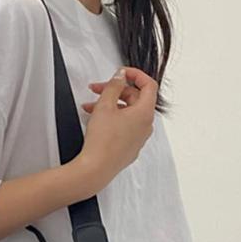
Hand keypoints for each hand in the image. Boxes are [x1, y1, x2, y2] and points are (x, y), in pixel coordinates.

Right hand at [77, 66, 157, 189]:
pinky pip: (125, 127)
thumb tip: (121, 76)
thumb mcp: (105, 105)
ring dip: (111, 106)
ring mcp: (139, 138)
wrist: (96, 168)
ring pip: (128, 114)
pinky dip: (113, 120)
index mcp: (144, 113)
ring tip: (91, 107)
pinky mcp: (130, 148)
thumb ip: (114, 85)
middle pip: (136, 99)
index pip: (149, 85)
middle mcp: (146, 126)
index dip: (135, 75)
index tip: (122, 73)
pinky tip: (97, 121)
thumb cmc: (102, 142)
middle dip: (116, 91)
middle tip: (98, 89)